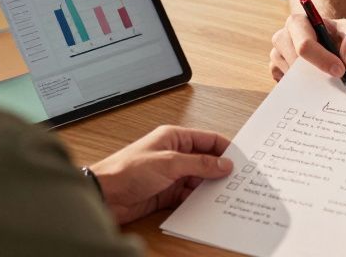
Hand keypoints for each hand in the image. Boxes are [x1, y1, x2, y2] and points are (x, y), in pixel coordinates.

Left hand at [90, 125, 232, 224]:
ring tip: (224, 195)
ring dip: (208, 188)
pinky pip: (188, 196)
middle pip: (205, 161)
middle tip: (236, 181)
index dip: (224, 149)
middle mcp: (174, 155)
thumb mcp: (169, 163)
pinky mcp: (165, 193)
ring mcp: (170, 175)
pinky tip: (206, 206)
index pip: (207, 139)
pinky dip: (197, 201)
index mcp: (174, 138)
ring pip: (198, 180)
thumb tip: (223, 164)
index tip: (240, 160)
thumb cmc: (126, 170)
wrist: (104, 195)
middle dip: (219, 171)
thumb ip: (199, 164)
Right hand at [269, 9, 345, 81]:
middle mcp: (281, 37)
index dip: (323, 60)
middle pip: (296, 63)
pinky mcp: (274, 70)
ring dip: (310, 80)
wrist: (323, 38)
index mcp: (297, 22)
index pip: (305, 45)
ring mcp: (275, 54)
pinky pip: (286, 84)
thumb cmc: (334, 33)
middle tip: (336, 78)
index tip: (339, 71)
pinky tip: (313, 80)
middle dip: (317, 72)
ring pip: (291, 76)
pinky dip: (301, 86)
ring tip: (325, 75)